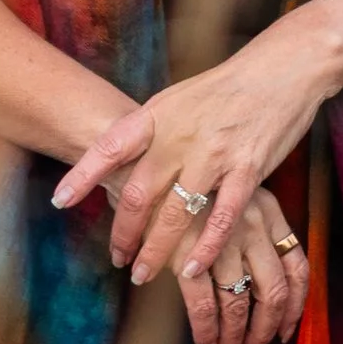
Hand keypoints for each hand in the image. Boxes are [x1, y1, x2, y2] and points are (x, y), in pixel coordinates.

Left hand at [51, 13, 330, 282]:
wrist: (283, 69)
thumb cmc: (227, 89)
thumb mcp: (180, 99)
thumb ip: (152, 132)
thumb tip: (121, 163)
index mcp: (160, 114)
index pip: (110, 145)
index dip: (83, 174)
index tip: (59, 201)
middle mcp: (181, 134)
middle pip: (140, 192)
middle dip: (123, 232)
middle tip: (116, 258)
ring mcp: (215, 153)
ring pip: (175, 213)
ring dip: (157, 251)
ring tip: (143, 274)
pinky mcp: (248, 170)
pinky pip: (221, 218)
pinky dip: (204, 248)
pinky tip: (193, 270)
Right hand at [179, 185, 309, 343]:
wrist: (139, 168)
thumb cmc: (185, 188)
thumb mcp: (229, 199)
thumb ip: (248, 234)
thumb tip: (255, 288)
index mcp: (268, 211)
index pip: (297, 266)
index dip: (295, 306)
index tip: (286, 330)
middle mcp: (253, 224)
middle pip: (273, 292)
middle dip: (264, 331)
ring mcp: (222, 240)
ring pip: (239, 305)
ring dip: (234, 339)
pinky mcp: (188, 254)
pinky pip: (205, 306)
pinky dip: (206, 331)